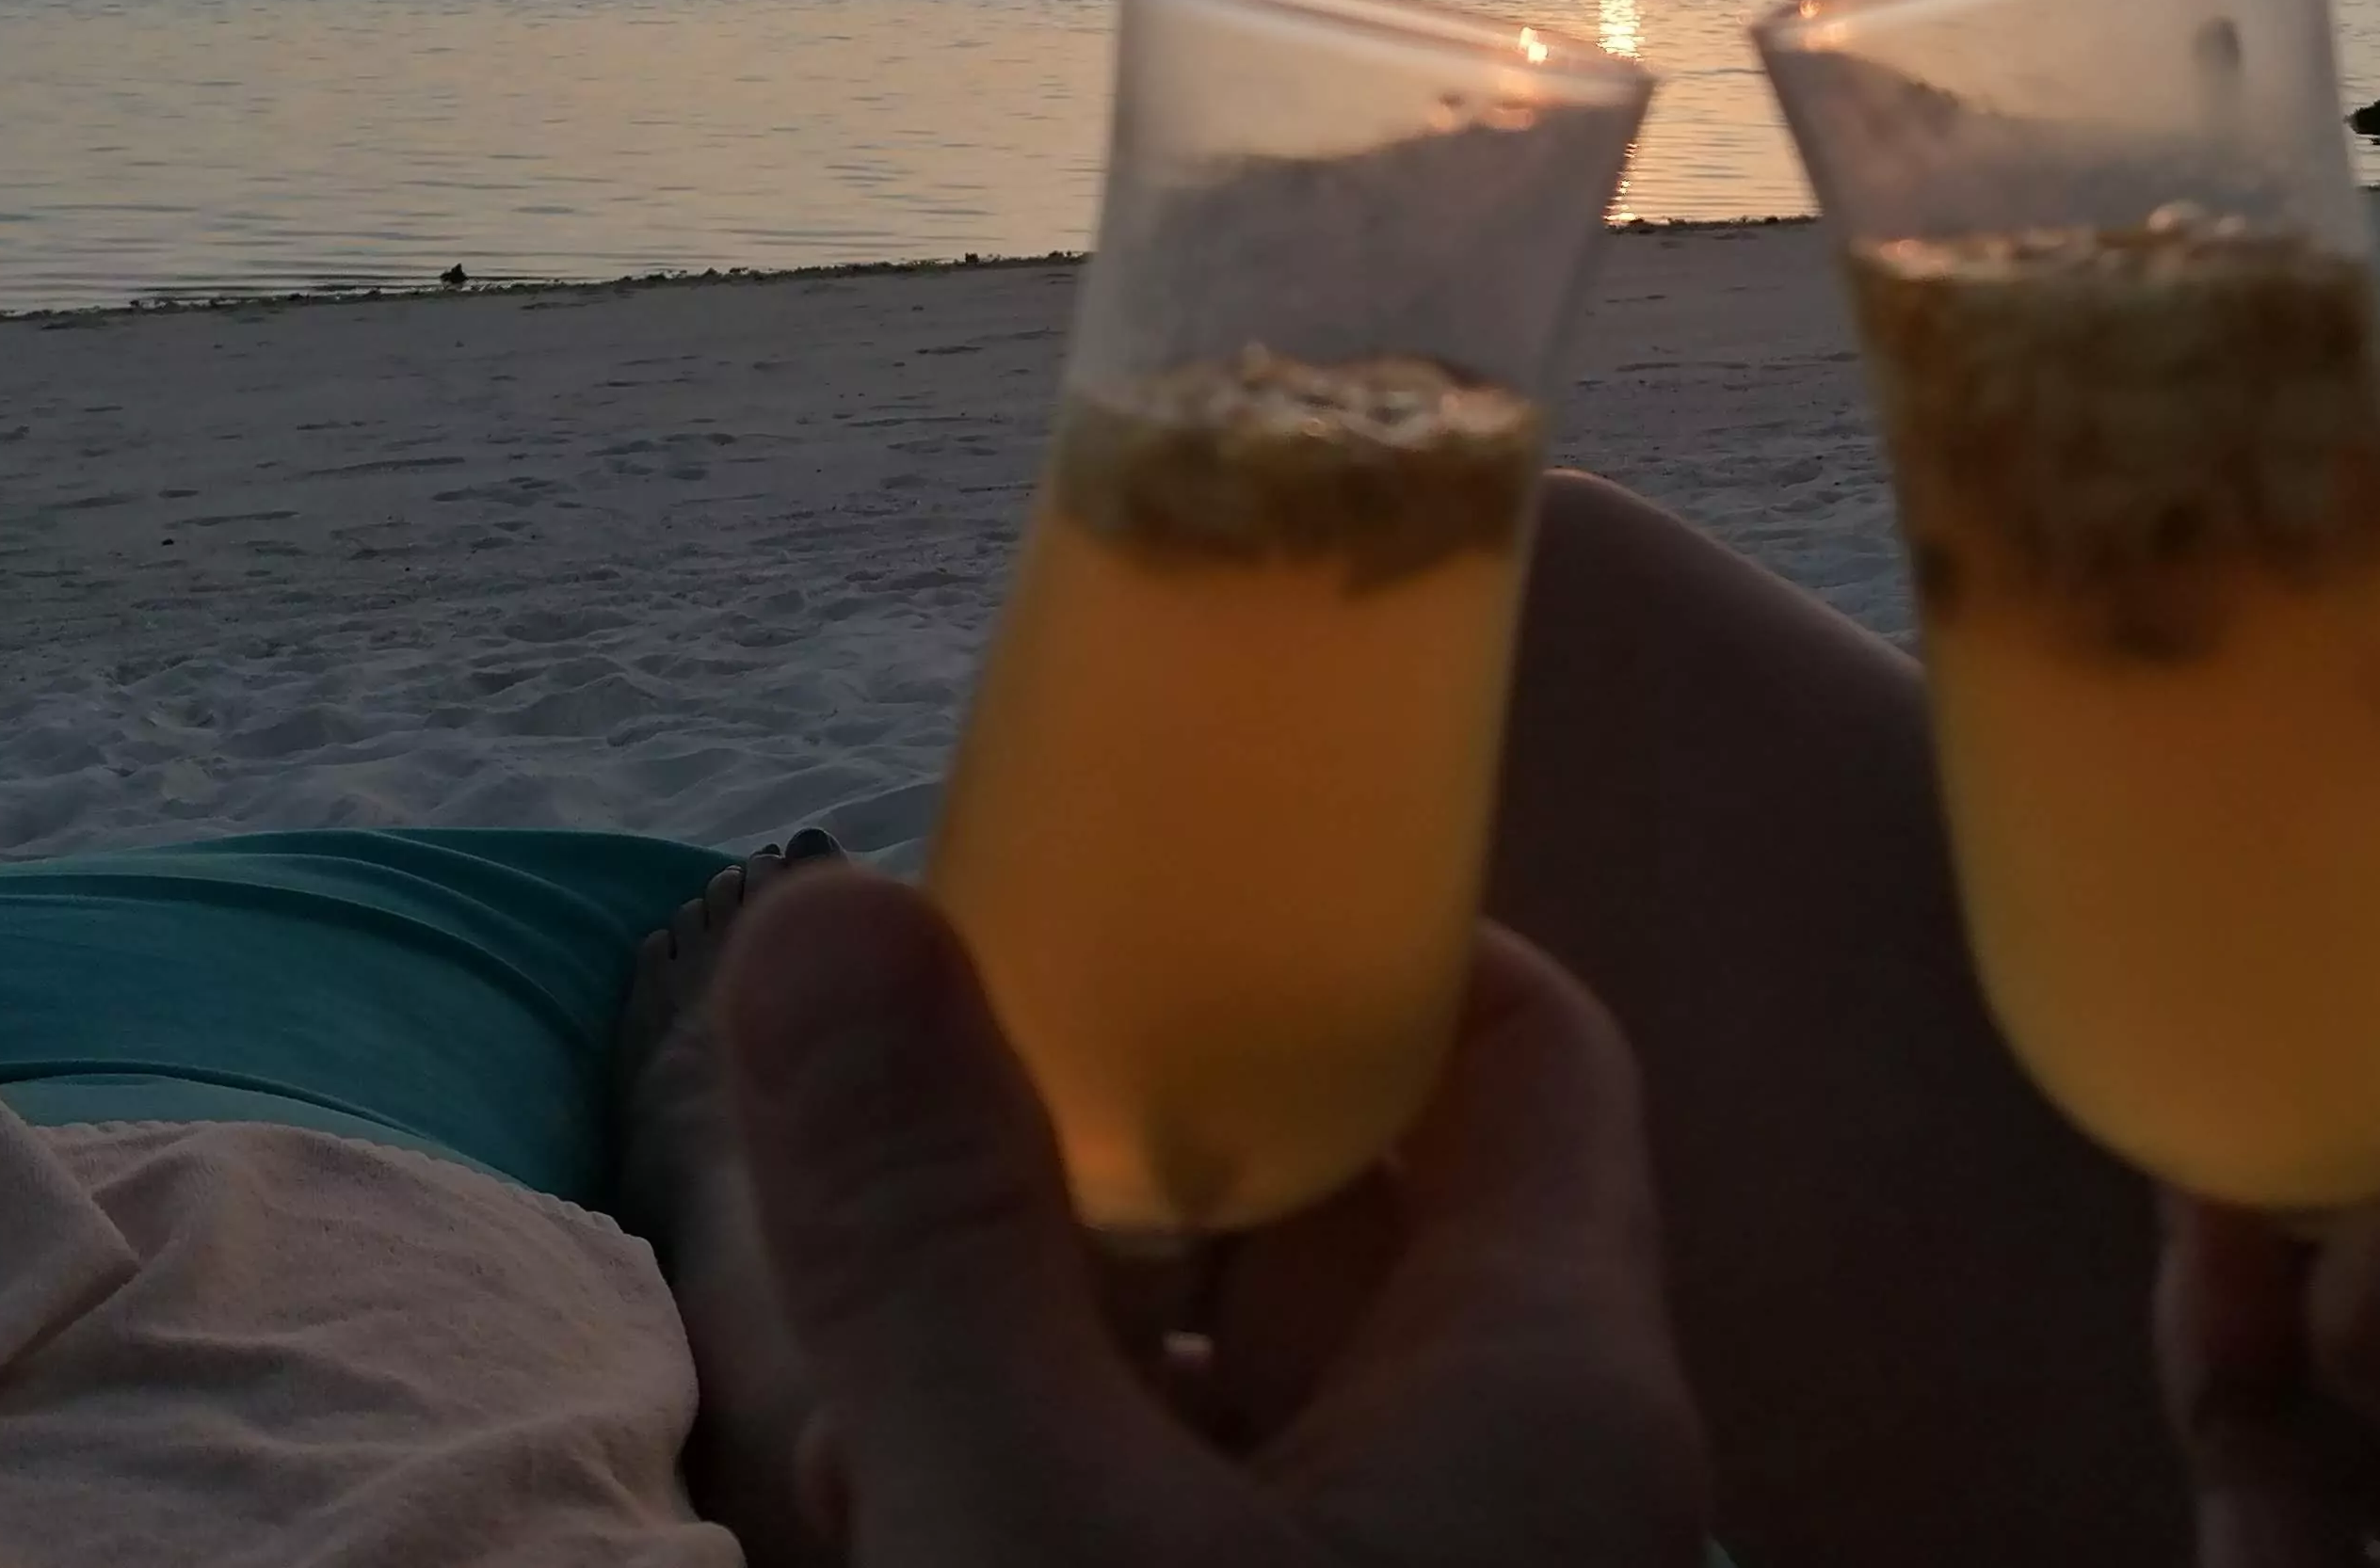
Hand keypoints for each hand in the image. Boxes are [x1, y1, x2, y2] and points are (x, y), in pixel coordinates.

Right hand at [719, 866, 1709, 1566]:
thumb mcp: (1033, 1532)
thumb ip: (937, 1233)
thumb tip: (825, 903)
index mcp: (1553, 1391)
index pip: (1524, 1051)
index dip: (1356, 932)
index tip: (1148, 877)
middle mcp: (1524, 1490)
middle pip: (1342, 1216)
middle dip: (1115, 1152)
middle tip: (899, 1117)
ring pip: (1236, 1392)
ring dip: (1046, 1338)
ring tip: (846, 1360)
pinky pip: (1191, 1523)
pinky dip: (1049, 1487)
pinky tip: (887, 1507)